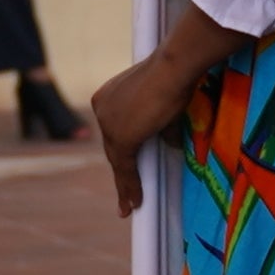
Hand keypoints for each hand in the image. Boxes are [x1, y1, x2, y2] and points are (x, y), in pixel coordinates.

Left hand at [87, 47, 204, 215]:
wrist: (173, 68)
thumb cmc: (174, 75)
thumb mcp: (166, 104)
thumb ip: (163, 127)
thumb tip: (171, 146)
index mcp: (108, 96)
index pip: (115, 131)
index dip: (122, 152)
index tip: (127, 167)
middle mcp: (101, 108)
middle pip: (113, 147)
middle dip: (121, 172)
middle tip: (126, 195)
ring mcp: (108, 124)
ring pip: (116, 161)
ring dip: (124, 186)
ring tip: (128, 207)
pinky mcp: (120, 138)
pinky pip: (125, 168)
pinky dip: (130, 187)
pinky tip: (134, 203)